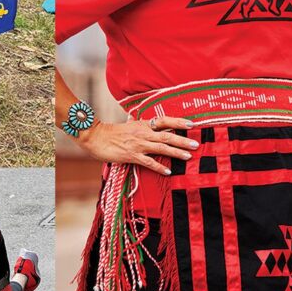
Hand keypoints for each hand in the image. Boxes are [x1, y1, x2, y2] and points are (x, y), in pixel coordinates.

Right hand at [77, 116, 198, 174]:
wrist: (95, 137)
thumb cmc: (111, 132)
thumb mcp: (127, 125)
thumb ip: (136, 123)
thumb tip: (139, 119)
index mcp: (142, 124)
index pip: (164, 121)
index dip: (178, 122)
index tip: (192, 124)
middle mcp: (143, 133)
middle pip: (167, 136)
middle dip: (182, 140)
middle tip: (196, 144)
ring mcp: (138, 145)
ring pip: (161, 148)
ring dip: (176, 152)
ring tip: (188, 157)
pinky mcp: (131, 155)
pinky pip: (148, 162)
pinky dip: (159, 167)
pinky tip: (168, 171)